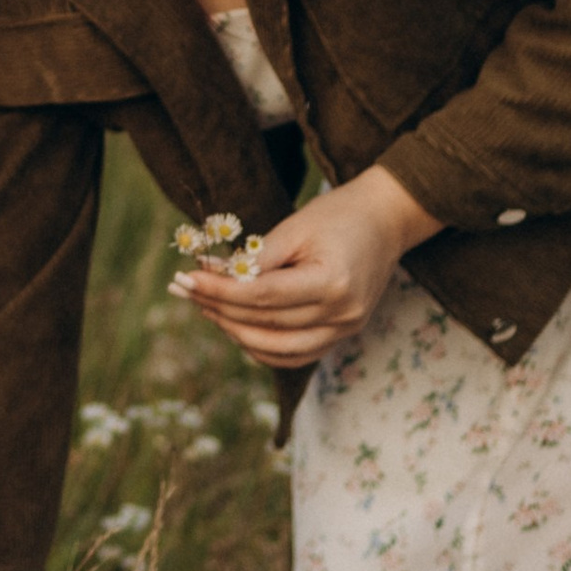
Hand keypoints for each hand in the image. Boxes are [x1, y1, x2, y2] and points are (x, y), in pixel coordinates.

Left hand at [174, 164, 440, 366]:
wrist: (386, 221)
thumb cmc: (338, 215)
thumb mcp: (295, 227)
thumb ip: (256, 258)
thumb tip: (209, 275)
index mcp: (332, 282)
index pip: (262, 297)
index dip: (220, 292)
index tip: (187, 279)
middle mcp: (342, 314)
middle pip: (266, 324)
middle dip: (219, 309)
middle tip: (184, 291)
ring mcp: (345, 330)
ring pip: (277, 349)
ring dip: (235, 331)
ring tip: (206, 307)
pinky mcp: (342, 336)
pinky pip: (294, 355)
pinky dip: (261, 346)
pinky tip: (235, 325)